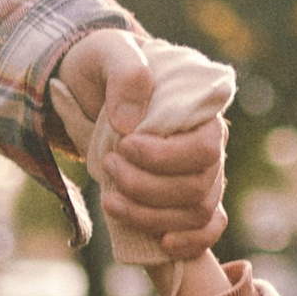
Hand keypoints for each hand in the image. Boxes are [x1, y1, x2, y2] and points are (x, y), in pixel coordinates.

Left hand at [48, 28, 228, 260]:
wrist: (88, 85)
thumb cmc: (103, 66)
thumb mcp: (107, 54)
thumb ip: (125, 75)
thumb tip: (130, 125)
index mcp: (198, 110)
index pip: (205, 147)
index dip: (165, 158)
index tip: (124, 147)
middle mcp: (207, 144)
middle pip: (199, 186)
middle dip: (148, 187)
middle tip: (108, 165)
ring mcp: (201, 173)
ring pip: (197, 211)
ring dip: (151, 215)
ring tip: (109, 199)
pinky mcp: (187, 197)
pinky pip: (208, 228)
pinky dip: (191, 240)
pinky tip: (162, 241)